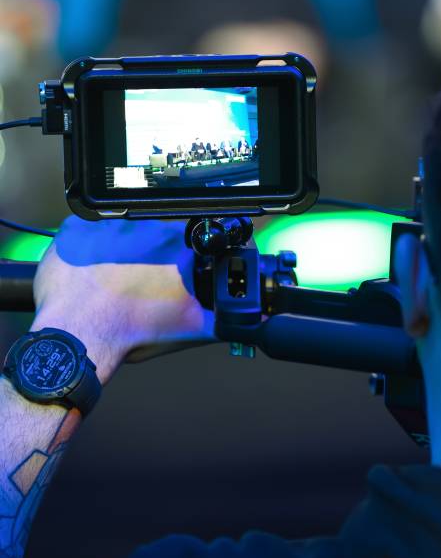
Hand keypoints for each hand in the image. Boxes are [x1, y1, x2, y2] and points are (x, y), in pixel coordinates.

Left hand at [30, 216, 213, 384]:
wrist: (79, 336)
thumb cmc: (131, 331)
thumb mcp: (192, 329)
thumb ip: (225, 318)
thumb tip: (245, 316)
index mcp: (179, 244)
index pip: (193, 236)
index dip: (186, 253)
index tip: (176, 270)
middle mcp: (147, 224)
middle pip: (157, 232)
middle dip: (154, 252)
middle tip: (143, 279)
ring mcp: (110, 222)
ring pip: (124, 230)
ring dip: (124, 249)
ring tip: (116, 277)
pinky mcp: (78, 225)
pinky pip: (90, 229)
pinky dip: (91, 246)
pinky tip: (92, 268)